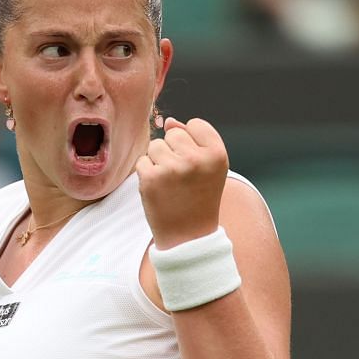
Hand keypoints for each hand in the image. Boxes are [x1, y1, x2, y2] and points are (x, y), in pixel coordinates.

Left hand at [136, 117, 229, 249]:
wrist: (189, 237)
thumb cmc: (199, 199)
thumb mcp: (208, 168)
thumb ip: (194, 140)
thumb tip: (169, 121)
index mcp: (217, 154)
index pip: (195, 124)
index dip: (191, 142)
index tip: (195, 164)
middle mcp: (196, 159)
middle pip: (173, 134)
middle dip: (173, 151)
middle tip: (181, 177)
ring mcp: (172, 168)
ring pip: (155, 146)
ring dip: (158, 162)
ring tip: (170, 184)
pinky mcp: (151, 178)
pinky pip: (142, 161)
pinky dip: (147, 174)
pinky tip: (159, 190)